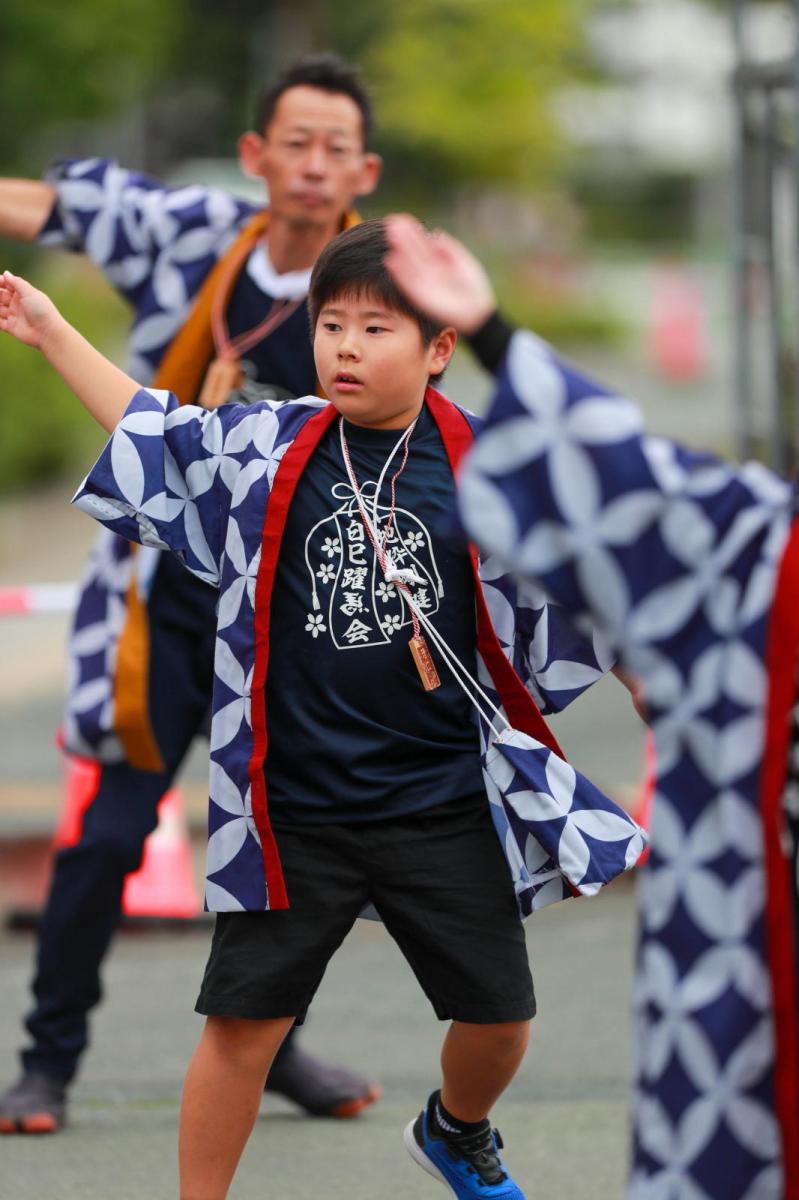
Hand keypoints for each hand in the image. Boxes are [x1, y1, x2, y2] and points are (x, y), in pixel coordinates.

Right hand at [0, 270, 62, 349]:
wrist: (48, 333)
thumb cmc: (42, 311)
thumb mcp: (30, 293)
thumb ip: (17, 283)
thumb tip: (6, 273)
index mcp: (23, 294)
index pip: (8, 285)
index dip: (1, 282)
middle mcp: (17, 304)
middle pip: (1, 295)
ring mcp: (14, 315)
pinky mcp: (11, 327)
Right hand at [384, 215, 496, 334]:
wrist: (477, 311)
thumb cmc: (474, 287)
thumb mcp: (463, 261)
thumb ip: (449, 248)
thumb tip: (435, 233)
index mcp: (438, 263)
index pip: (423, 245)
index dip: (413, 233)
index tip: (403, 219)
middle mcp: (428, 272)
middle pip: (413, 253)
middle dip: (404, 238)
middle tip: (393, 222)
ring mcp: (424, 284)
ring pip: (409, 265)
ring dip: (399, 250)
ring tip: (391, 234)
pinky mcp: (420, 297)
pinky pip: (407, 283)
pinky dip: (399, 272)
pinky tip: (391, 259)